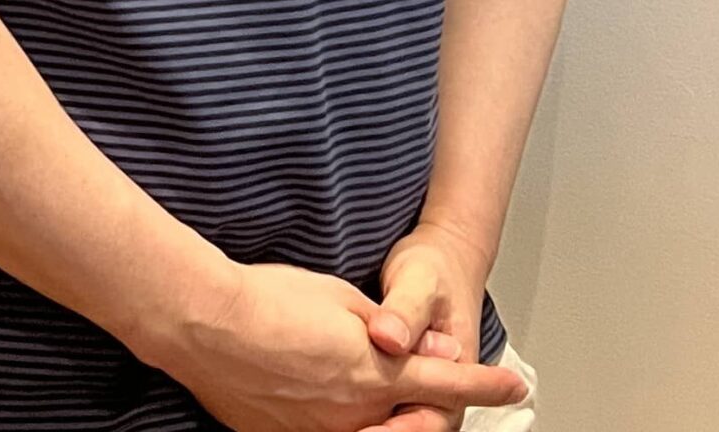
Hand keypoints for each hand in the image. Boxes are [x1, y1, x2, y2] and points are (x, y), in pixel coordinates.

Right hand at [154, 258, 527, 431]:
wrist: (205, 324)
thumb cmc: (270, 301)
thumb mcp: (342, 299)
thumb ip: (391, 330)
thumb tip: (427, 353)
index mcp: (375, 374)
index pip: (447, 386)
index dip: (485, 385)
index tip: (512, 384)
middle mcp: (354, 415)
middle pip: (414, 425)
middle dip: (432, 410)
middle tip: (431, 379)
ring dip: (391, 419)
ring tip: (377, 386)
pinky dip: (349, 422)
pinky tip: (329, 394)